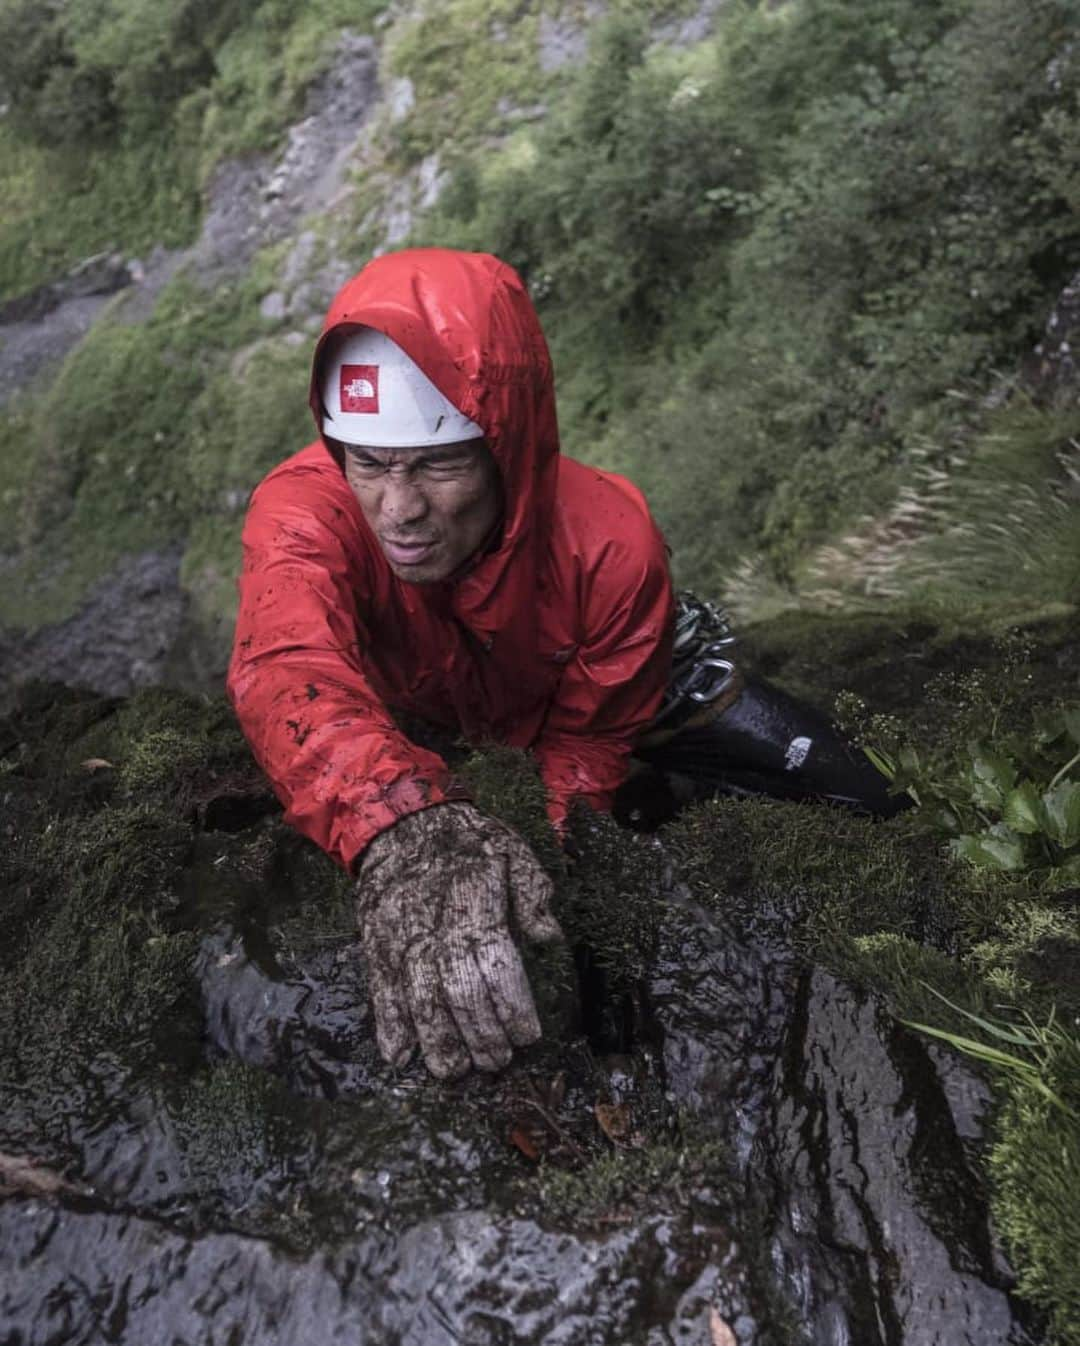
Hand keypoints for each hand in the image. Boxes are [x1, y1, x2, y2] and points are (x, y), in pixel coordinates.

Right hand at [355, 802, 562, 1078]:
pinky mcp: (376, 945)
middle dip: (480, 1034)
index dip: (512, 1006)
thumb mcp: (510, 849)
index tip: (528, 1034)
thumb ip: (531, 892)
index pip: (495, 965)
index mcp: (473, 902)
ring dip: (437, 1042)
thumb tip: (549, 935)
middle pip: (457, 992)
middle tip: (498, 1061)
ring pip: (418, 999)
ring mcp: (400, 938)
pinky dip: (387, 1025)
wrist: (401, 821)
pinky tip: (399, 1056)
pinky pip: (380, 991)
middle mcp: (434, 925)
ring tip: (455, 1071)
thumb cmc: (467, 840)